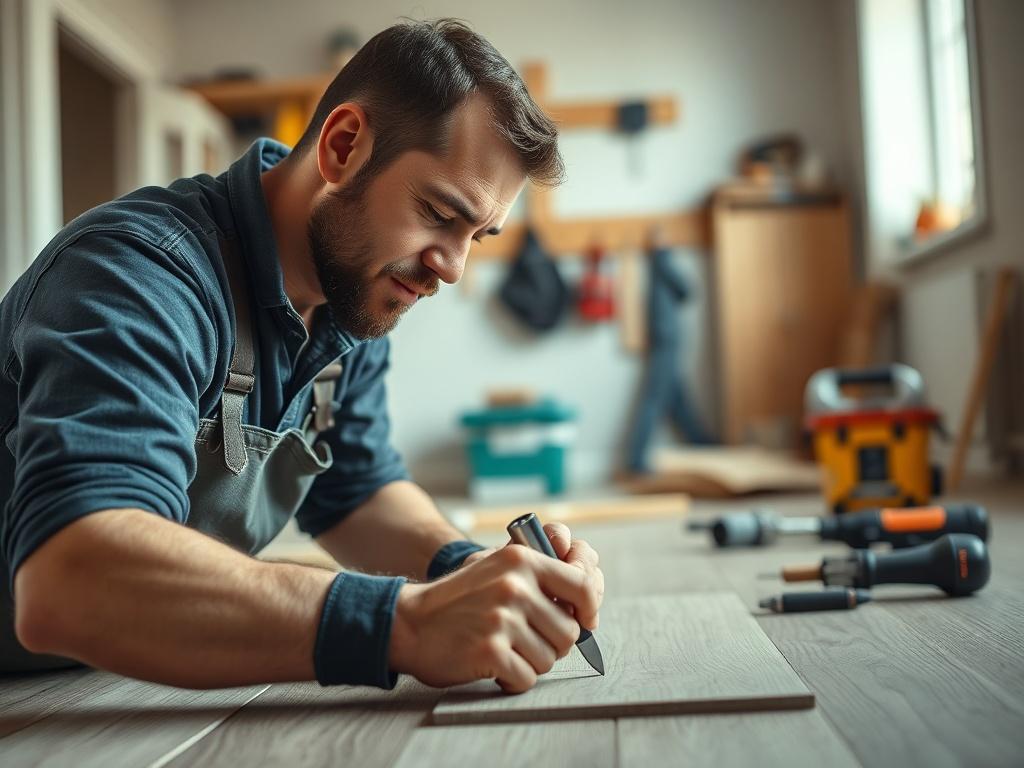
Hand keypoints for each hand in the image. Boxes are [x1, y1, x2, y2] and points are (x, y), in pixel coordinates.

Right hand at [388, 540, 601, 692]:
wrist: (412, 623)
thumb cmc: (462, 600)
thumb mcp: (500, 568)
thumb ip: (542, 575)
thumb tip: (591, 599)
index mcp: (523, 560)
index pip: (583, 586)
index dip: (589, 610)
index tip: (585, 621)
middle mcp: (516, 586)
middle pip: (569, 632)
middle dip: (552, 644)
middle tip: (524, 640)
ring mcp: (503, 618)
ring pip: (549, 659)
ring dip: (530, 662)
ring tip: (504, 649)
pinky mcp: (491, 651)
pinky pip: (527, 678)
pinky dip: (513, 679)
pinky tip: (493, 665)